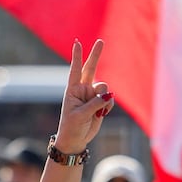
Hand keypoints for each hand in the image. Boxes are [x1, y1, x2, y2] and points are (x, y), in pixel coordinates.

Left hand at [53, 39, 112, 153]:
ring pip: (104, 87)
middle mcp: (82, 90)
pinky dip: (108, 105)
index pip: (75, 70)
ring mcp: (92, 95)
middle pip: (91, 69)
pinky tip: (102, 114)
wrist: (75, 140)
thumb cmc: (72, 127)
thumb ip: (95, 103)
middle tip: (101, 41)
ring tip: (98, 111)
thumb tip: (108, 94)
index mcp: (72, 90)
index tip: (77, 42)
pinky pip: (110, 98)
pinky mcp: (100, 102)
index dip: (77, 57)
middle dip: (96, 55)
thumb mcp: (81, 115)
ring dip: (105, 97)